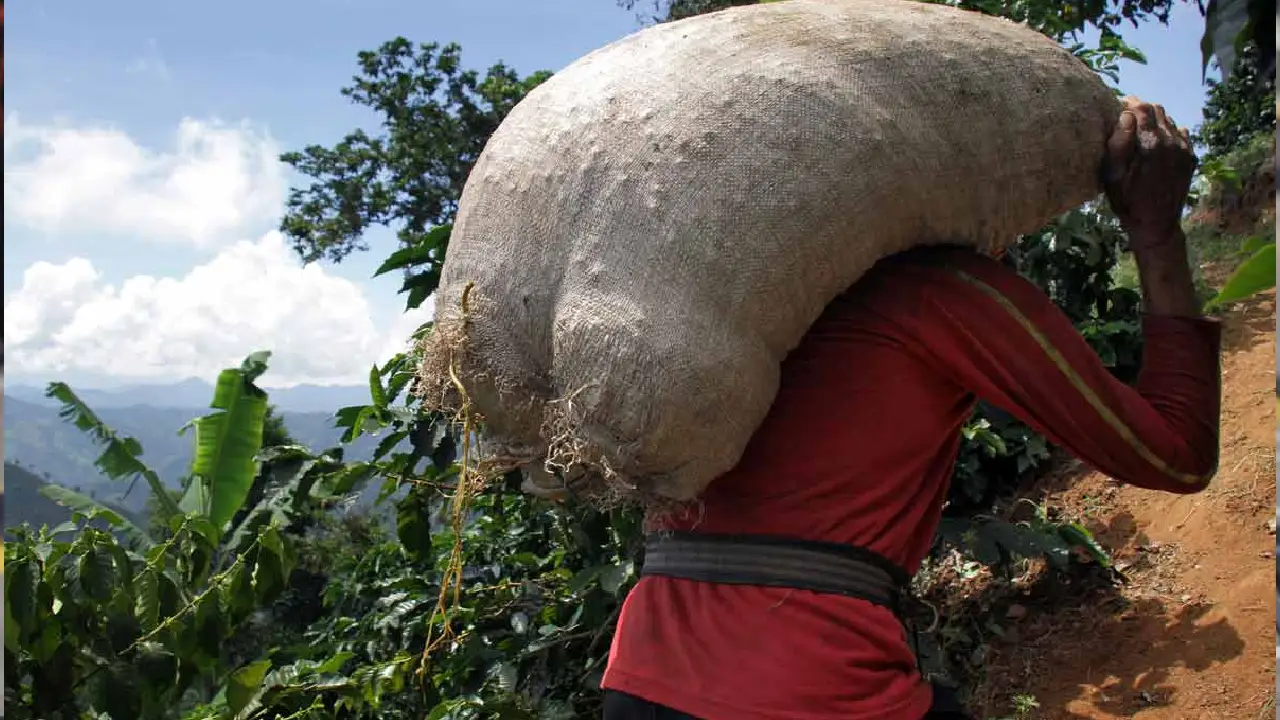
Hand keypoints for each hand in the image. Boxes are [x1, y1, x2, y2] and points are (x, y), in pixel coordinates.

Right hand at [1102, 96, 1196, 249]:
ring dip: (1154, 120)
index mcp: (1150, 143)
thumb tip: (1125, 115)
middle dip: (1142, 109)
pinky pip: (1181, 133)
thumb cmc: (1127, 201)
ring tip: (1140, 130)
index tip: (1117, 106)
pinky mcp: (1190, 156)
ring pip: (1170, 120)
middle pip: (1158, 110)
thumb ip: (1118, 144)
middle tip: (1127, 117)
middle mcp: (1171, 141)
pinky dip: (1168, 132)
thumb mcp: (1113, 176)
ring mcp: (1184, 148)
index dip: (1129, 103)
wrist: (1157, 224)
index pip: (1142, 108)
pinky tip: (1157, 142)